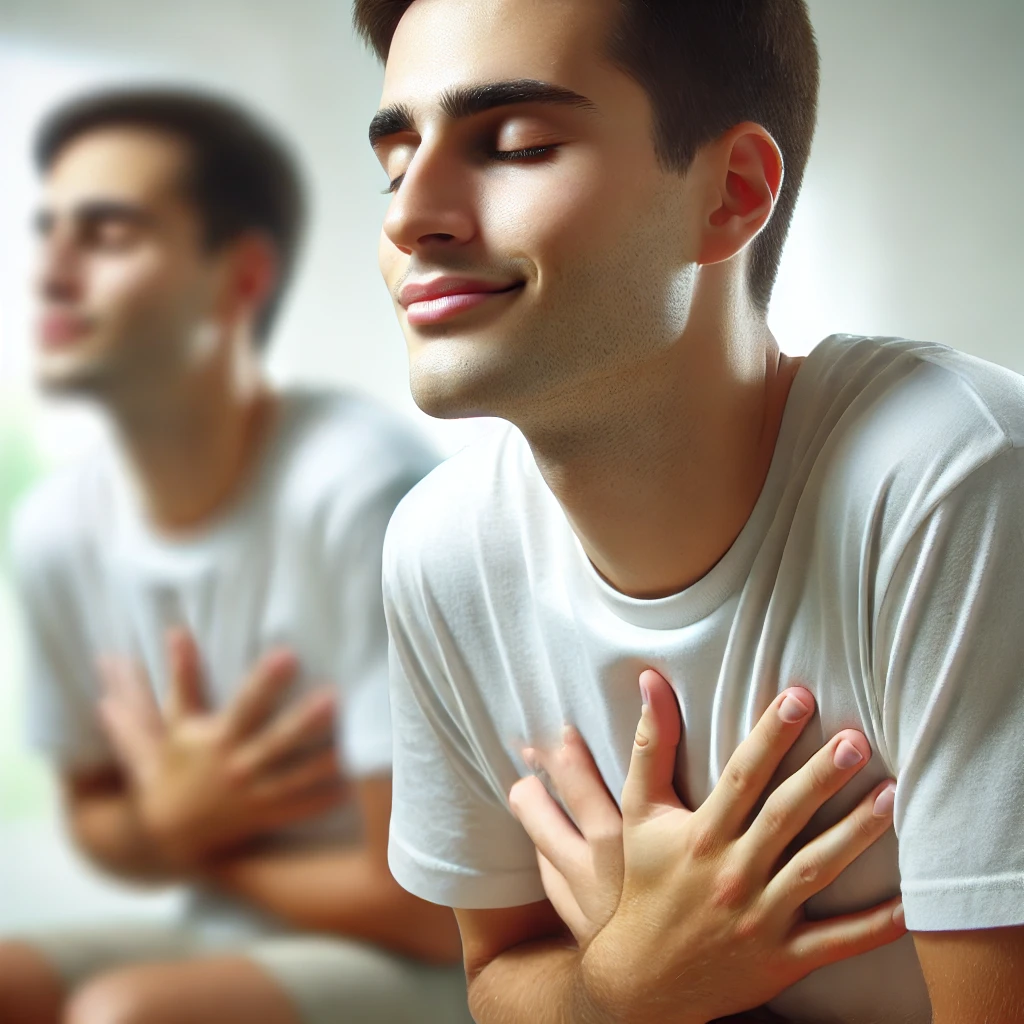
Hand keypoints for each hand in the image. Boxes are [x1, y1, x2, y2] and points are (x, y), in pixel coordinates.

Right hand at [98, 630, 346, 869]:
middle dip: (305, 721)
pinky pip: (301, 808)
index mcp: (219, 738)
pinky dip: (324, 800)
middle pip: (277, 741)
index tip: (287, 655)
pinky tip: (353, 787)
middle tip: (334, 697)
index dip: (265, 681)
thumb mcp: (176, 720)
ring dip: (324, 762)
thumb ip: (183, 676)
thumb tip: (178, 631)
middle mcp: (238, 766)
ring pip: (296, 778)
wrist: (166, 829)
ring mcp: (255, 796)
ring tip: (355, 743)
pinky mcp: (268, 816)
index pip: (245, 704)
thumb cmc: (177, 763)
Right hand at [513, 671, 903, 1023]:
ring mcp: (761, 917)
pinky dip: (874, 925)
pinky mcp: (784, 957)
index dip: (770, 735)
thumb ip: (650, 745)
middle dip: (820, 777)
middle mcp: (732, 873)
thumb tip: (652, 682)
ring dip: (855, 834)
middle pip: (783, 817)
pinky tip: (909, 902)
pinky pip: (836, 941)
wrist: (644, 975)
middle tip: (856, 742)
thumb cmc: (646, 883)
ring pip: (815, 870)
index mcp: (700, 835)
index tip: (799, 697)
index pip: (741, 777)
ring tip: (890, 796)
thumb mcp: (640, 812)